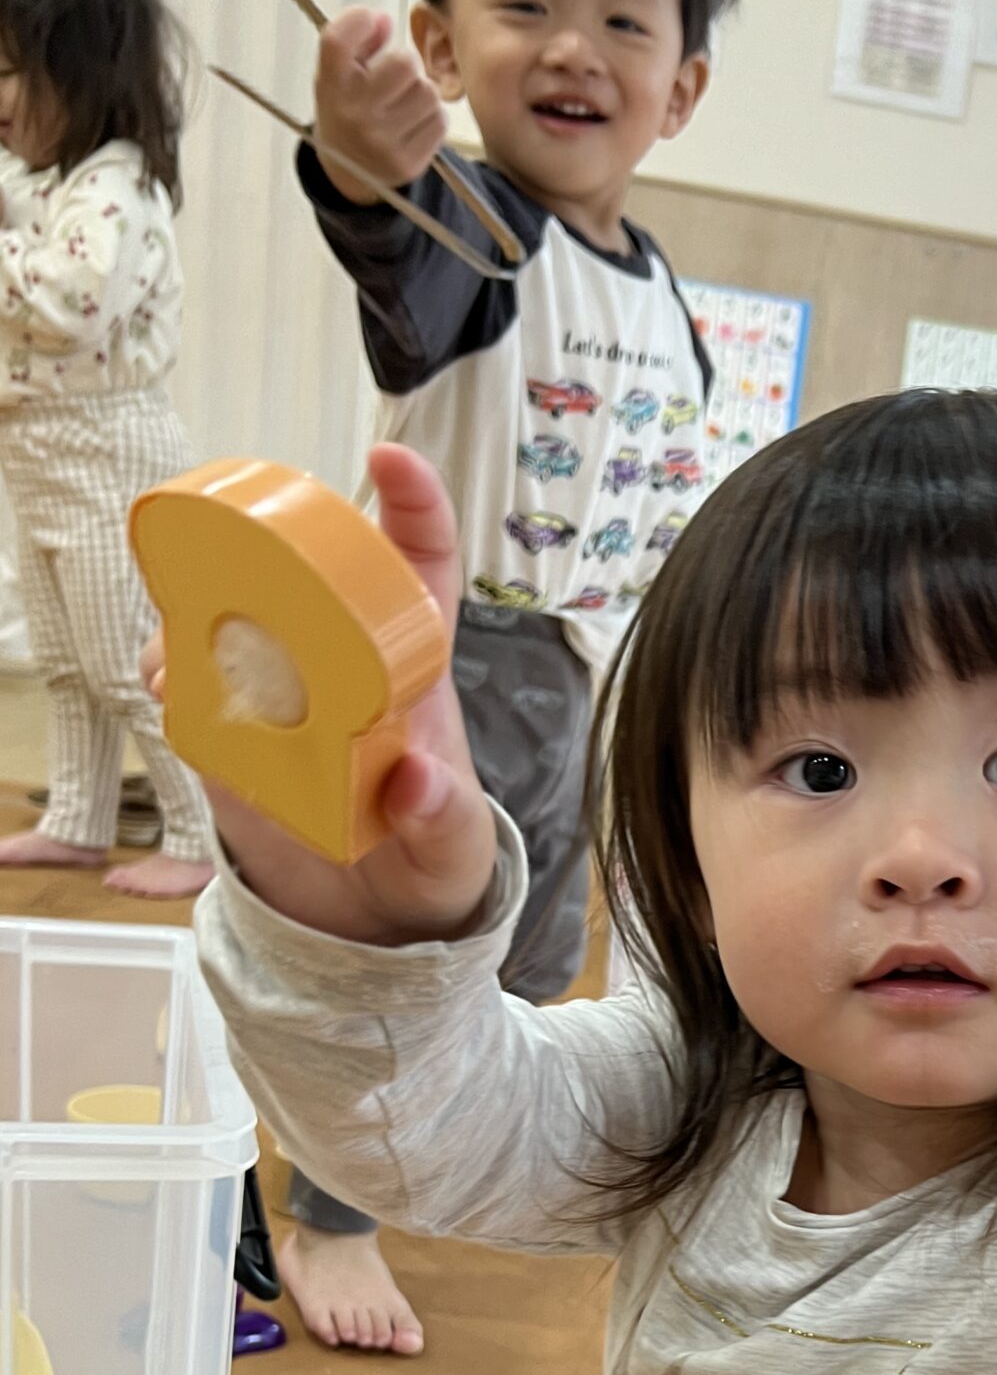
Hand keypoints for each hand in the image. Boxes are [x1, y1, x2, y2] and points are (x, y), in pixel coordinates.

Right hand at [198, 444, 497, 945]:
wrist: (368, 916)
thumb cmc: (424, 859)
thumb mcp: (450, 853)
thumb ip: (442, 821)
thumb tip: (417, 782)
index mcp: (412, 669)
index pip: (421, 569)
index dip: (413, 506)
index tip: (390, 458)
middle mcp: (342, 661)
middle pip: (304, 577)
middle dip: (264, 555)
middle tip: (235, 561)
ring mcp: (285, 689)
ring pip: (236, 619)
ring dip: (202, 619)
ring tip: (182, 661)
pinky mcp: (236, 727)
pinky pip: (196, 680)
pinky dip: (173, 674)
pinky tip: (169, 689)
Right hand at [312, 7, 446, 197]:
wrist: (349, 170)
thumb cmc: (348, 107)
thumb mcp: (340, 72)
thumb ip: (357, 39)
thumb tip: (385, 21)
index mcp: (330, 86)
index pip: (337, 40)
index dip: (358, 21)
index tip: (371, 20)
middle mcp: (352, 115)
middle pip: (404, 63)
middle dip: (406, 63)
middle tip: (397, 76)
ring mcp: (381, 143)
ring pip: (429, 92)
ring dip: (422, 92)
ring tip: (405, 103)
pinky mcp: (407, 164)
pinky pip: (439, 121)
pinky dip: (432, 117)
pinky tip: (414, 123)